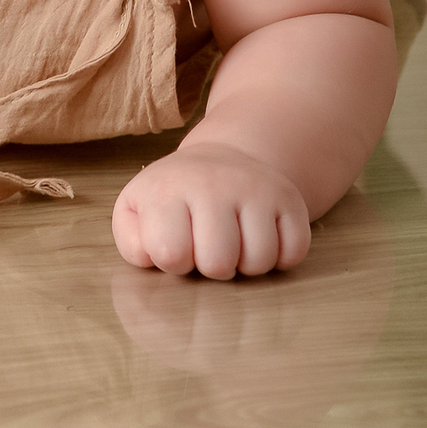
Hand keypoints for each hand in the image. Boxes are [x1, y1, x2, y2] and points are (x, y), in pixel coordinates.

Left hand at [111, 141, 310, 279]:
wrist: (221, 159)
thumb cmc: (174, 198)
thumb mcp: (136, 212)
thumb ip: (133, 243)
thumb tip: (153, 259)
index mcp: (167, 189)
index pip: (171, 253)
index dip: (173, 262)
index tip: (174, 244)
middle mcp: (213, 182)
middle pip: (218, 263)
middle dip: (211, 267)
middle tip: (206, 246)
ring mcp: (255, 187)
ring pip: (259, 261)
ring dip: (245, 265)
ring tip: (232, 242)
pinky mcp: (289, 197)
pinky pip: (294, 252)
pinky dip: (280, 257)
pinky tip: (260, 238)